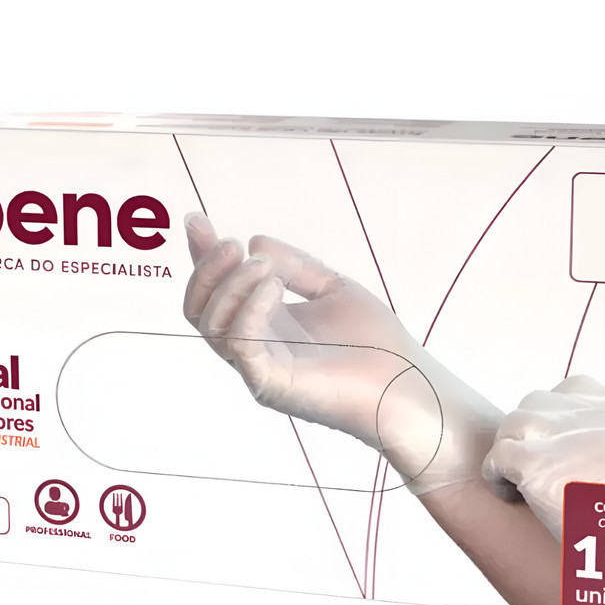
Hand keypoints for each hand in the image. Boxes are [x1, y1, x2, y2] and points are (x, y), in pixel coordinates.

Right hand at [183, 212, 501, 494]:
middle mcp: (254, 348)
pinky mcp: (271, 384)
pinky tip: (271, 286)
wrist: (408, 385)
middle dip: (205, 270)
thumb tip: (254, 241)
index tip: (197, 220)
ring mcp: (259, 368)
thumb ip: (296, 267)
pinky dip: (247, 309)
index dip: (202, 256)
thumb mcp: (334, 290)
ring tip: (263, 266)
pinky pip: (240, 345)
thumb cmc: (377, 346)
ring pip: (212, 325)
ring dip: (230, 285)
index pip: (217, 290)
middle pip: (198, 310)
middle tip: (231, 244)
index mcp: (265, 325)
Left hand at [482, 375, 604, 586]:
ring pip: (512, 427)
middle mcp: (582, 413)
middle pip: (535, 405)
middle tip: (534, 470)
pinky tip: (512, 497)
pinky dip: (498, 478)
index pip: (572, 390)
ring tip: (520, 485)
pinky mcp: (532, 462)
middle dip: (530, 435)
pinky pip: (496, 459)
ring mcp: (554, 433)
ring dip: (511, 453)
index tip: (558, 444)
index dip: (557, 417)